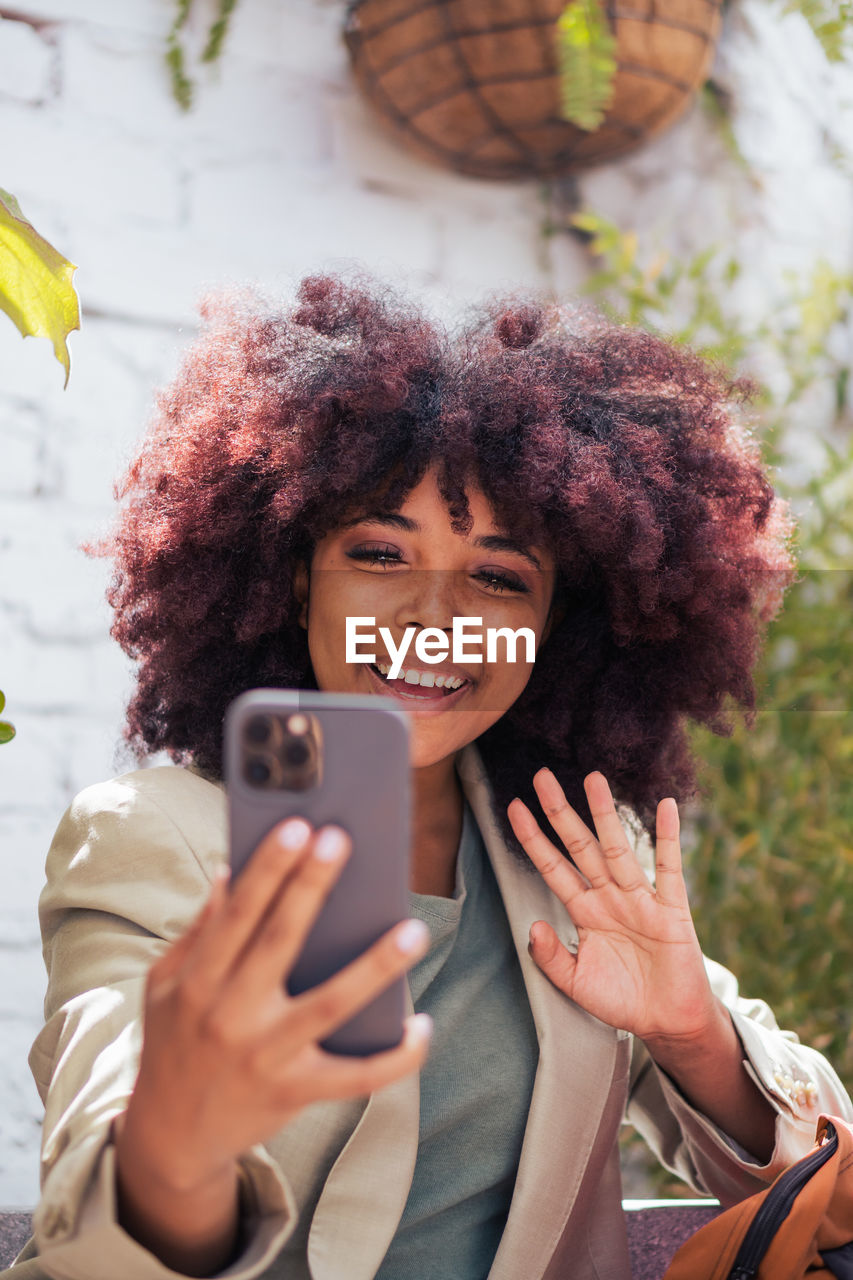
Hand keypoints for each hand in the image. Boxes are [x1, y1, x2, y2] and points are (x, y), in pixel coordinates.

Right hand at [116, 819, 430, 1273]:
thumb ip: (200, 929)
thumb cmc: (174, 1040)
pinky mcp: (296, 1091)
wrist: (171, 1136)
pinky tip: (422, 1024)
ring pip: (330, 1004)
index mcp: (199, 980)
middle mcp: (231, 1015)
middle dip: (311, 887)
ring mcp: (267, 1055)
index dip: (267, 869)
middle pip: (280, 941)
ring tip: (413, 929)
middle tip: (342, 840)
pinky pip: (355, 1077)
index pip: (238, 914)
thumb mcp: (166, 982)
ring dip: (374, 968)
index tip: (296, 827)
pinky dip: (394, 1056)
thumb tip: (231, 869)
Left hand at [507, 770, 717, 1044]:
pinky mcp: (671, 909)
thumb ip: (551, 957)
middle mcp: (609, 897)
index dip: (533, 839)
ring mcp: (640, 899)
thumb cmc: (622, 999)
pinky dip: (669, 837)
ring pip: (618, 848)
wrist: (667, 1022)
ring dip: (605, 813)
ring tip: (592, 779)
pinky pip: (670, 867)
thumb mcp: (576, 983)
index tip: (514, 807)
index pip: (553, 867)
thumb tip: (532, 924)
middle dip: (561, 812)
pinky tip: (665, 806)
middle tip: (542, 776)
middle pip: (580, 846)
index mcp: (585, 912)